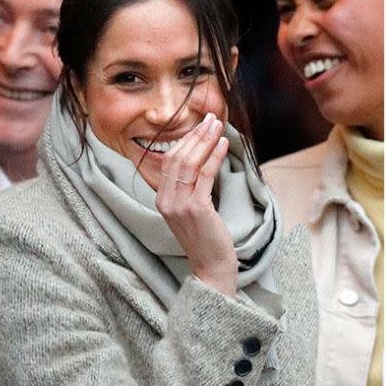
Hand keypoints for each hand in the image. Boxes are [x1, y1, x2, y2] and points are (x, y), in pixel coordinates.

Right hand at [156, 112, 237, 296]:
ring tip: (218, 126)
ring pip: (189, 163)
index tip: (200, 125)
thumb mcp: (192, 211)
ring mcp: (179, 204)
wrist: (211, 266)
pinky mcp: (196, 208)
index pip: (170, 160)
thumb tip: (202, 160)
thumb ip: (190, 189)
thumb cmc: (207, 238)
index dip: (185, 140)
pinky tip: (223, 145)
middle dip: (195, 135)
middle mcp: (166, 200)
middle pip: (177, 157)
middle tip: (211, 119)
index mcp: (162, 199)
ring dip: (205, 141)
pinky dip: (214, 156)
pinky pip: (204, 175)